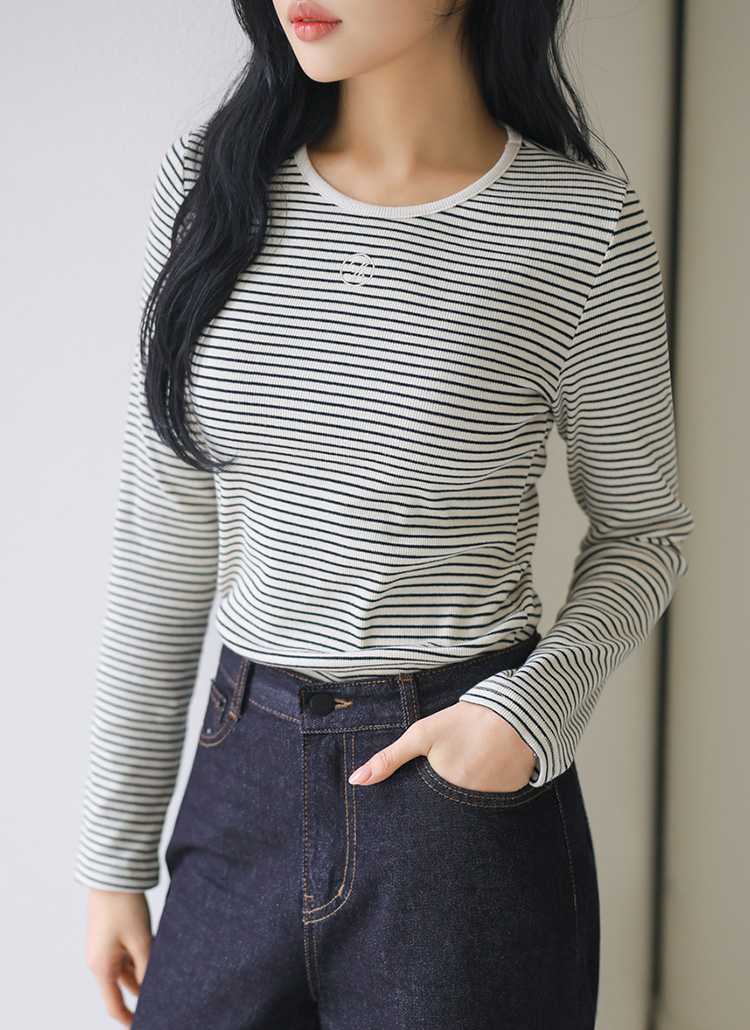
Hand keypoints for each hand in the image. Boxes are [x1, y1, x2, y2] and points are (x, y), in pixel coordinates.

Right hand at [84, 888, 153, 1027]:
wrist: (112, 875)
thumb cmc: (124, 907)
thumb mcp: (141, 940)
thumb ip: (147, 967)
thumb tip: (153, 989)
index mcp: (101, 967)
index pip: (114, 1004)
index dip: (129, 1019)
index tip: (143, 1025)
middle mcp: (99, 960)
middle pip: (122, 986)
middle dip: (143, 990)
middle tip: (165, 992)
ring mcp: (103, 947)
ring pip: (126, 969)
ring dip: (143, 970)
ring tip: (166, 968)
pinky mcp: (109, 935)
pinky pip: (125, 955)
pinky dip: (139, 957)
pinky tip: (157, 951)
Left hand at [348, 700, 537, 791]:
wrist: (516, 714)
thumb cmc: (464, 722)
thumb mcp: (422, 734)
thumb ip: (389, 759)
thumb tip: (355, 781)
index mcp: (443, 790)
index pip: (423, 812)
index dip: (420, 805)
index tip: (424, 793)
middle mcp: (467, 804)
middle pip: (447, 810)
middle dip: (445, 799)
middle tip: (457, 767)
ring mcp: (491, 804)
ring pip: (470, 807)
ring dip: (469, 793)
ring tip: (475, 765)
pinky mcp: (512, 800)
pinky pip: (494, 802)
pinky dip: (490, 789)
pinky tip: (493, 768)